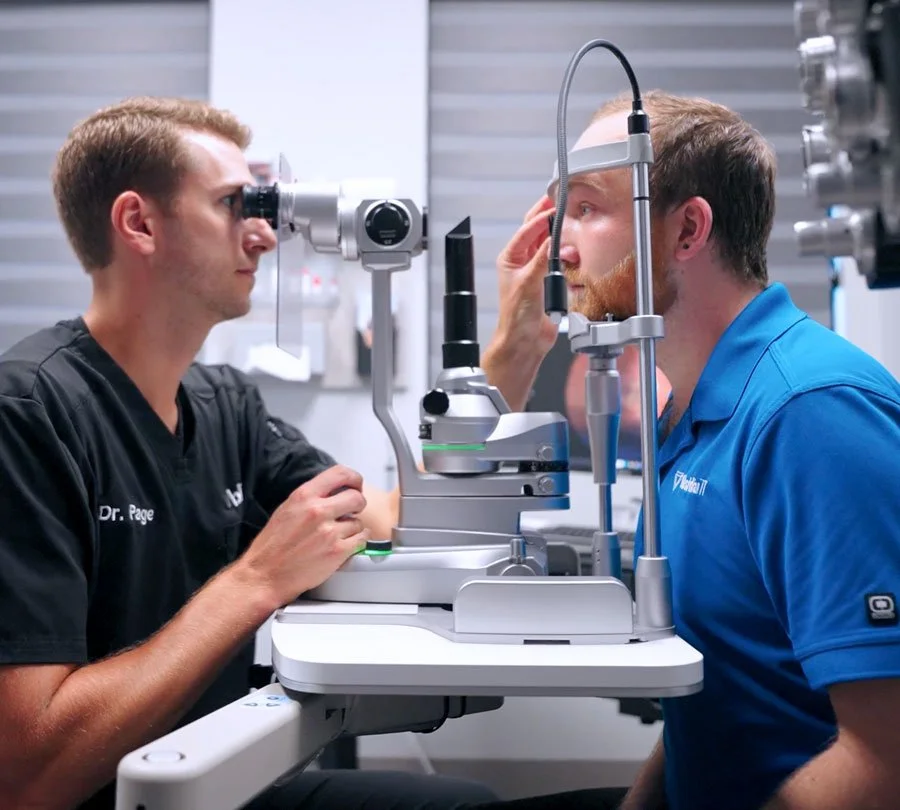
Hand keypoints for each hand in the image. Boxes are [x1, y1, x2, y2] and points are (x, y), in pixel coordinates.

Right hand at [238, 465, 368, 605]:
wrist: (264, 575)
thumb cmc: (272, 546)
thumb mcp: (287, 509)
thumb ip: (311, 498)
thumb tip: (333, 492)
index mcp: (304, 496)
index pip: (340, 473)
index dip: (354, 478)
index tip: (356, 485)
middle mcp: (318, 511)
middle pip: (356, 497)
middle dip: (357, 505)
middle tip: (351, 512)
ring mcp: (329, 532)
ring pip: (358, 522)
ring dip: (353, 528)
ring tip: (338, 535)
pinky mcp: (337, 552)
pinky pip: (361, 540)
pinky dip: (357, 542)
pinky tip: (345, 545)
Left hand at [494, 195, 559, 357]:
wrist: (525, 340)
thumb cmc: (516, 316)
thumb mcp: (529, 282)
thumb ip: (543, 258)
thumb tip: (553, 238)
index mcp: (510, 259)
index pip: (526, 230)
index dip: (542, 217)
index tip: (556, 207)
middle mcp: (521, 263)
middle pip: (536, 232)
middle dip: (547, 217)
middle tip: (559, 201)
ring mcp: (534, 271)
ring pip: (548, 245)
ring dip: (559, 238)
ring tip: (569, 228)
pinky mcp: (547, 282)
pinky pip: (558, 262)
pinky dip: (566, 256)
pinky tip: (572, 253)